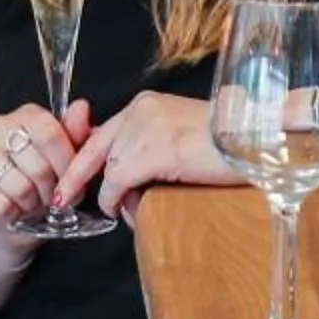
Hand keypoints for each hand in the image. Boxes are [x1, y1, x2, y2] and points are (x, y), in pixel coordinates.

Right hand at [0, 101, 90, 238]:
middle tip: (51, 196)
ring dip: (32, 203)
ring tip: (31, 201)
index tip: (71, 182)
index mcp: (27, 115)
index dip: (66, 166)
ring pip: (20, 188)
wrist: (6, 208)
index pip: (50, 135)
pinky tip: (13, 208)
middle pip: (39, 166)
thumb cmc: (39, 178)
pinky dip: (13, 214)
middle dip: (52, 190)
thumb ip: (76, 133)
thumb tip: (81, 107)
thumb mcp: (64, 156)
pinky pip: (1, 205)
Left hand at [48, 92, 233, 221]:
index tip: (71, 179)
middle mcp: (141, 110)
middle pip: (98, 149)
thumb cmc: (230, 143)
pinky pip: (118, 183)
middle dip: (77, 176)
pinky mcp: (153, 152)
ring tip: (123, 213)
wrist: (254, 138)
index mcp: (147, 104)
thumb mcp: (184, 137)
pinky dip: (115, 201)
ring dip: (112, 196)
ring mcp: (145, 129)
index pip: (104, 132)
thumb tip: (134, 186)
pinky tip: (123, 212)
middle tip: (63, 199)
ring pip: (109, 170)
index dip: (85, 158)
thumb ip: (155, 149)